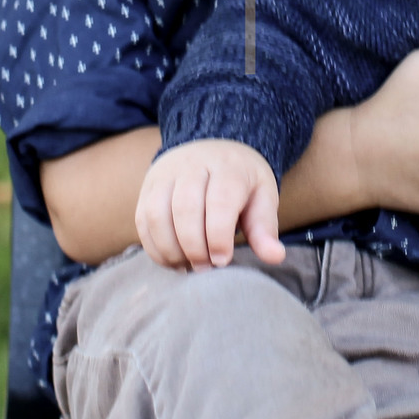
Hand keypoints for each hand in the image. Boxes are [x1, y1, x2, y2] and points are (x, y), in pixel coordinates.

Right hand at [135, 139, 282, 270]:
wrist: (213, 149)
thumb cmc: (242, 182)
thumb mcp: (262, 197)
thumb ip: (265, 228)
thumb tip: (276, 257)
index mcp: (228, 167)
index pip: (220, 202)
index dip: (218, 237)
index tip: (223, 261)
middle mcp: (193, 165)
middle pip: (185, 208)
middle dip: (194, 247)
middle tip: (205, 269)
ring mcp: (166, 174)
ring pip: (157, 214)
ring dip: (170, 249)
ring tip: (187, 266)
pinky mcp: (148, 187)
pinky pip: (143, 219)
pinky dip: (154, 246)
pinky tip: (172, 260)